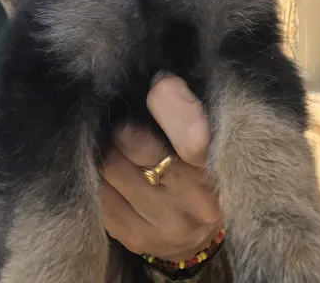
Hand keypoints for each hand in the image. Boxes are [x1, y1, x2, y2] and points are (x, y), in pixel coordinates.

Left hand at [101, 74, 222, 260]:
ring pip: (110, 167)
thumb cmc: (208, 164)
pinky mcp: (137, 239)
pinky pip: (100, 197)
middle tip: (127, 118)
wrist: (205, 232)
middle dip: (123, 124)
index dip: (166, 100)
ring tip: (118, 144)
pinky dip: (101, 177)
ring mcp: (166, 223)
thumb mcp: (214, 132)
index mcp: (219, 164)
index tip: (158, 83)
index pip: (190, 135)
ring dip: (108, 149)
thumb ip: (191, 108)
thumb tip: (156, 79)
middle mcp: (196, 200)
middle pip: (132, 144)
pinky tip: (114, 170)